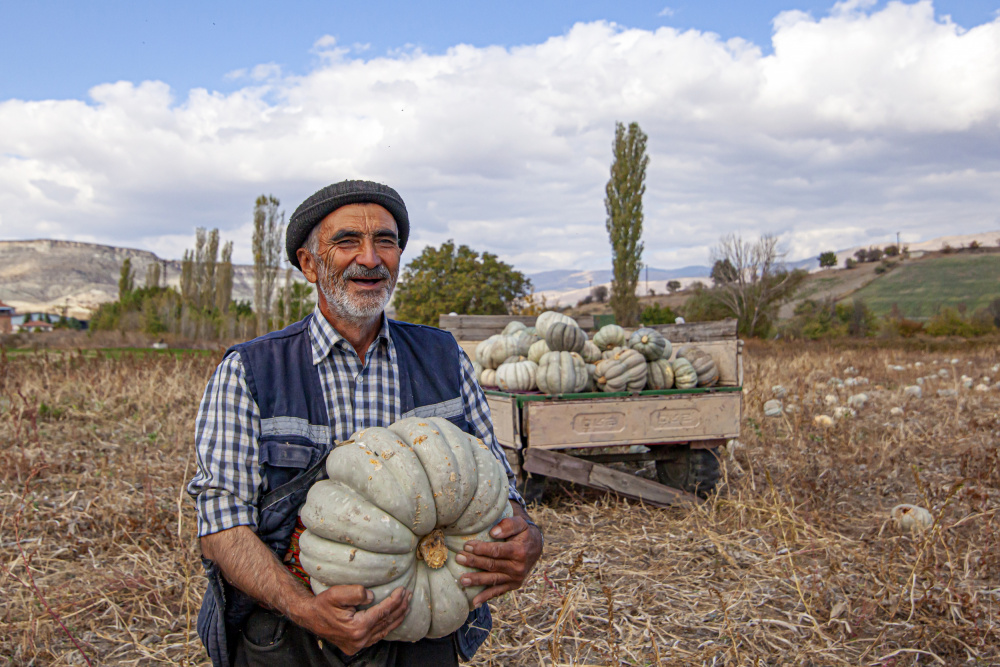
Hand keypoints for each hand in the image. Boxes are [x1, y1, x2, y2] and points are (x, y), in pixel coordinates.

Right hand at [289, 585, 410, 655]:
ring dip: (397, 617)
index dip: (395, 600)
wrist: (310, 617)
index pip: (383, 612)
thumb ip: (356, 592)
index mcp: (357, 627)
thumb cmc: (323, 604)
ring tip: (406, 604)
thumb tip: (372, 596)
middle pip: (386, 621)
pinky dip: (388, 626)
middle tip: (409, 594)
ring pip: (385, 630)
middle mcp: (360, 639)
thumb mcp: (336, 593)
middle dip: (400, 607)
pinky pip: (378, 636)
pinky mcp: (357, 645)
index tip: (403, 589)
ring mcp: (359, 644)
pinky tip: (394, 618)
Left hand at [455, 506, 543, 606]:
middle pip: (492, 565)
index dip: (481, 549)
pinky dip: (486, 597)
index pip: (497, 551)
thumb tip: (493, 532)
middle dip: (474, 562)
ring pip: (492, 579)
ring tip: (462, 579)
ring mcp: (515, 578)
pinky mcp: (512, 585)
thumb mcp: (521, 524)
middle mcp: (518, 567)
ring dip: (477, 580)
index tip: (467, 545)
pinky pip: (498, 592)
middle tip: (458, 558)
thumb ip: (508, 525)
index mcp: (519, 551)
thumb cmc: (524, 533)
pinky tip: (474, 602)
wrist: (536, 548)